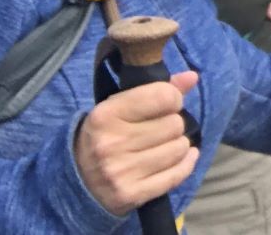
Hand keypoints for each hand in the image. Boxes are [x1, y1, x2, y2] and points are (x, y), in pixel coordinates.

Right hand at [75, 71, 200, 216]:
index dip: (173, 98)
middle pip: (175, 124)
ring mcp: (120, 172)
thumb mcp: (121, 106)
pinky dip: (186, 163)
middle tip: (159, 129)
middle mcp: (111, 144)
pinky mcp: (131, 194)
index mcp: (106, 115)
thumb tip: (192, 77)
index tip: (166, 104)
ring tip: (163, 145)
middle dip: (173, 124)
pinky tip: (184, 157)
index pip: (164, 96)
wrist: (78, 180)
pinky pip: (178, 174)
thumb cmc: (106, 135)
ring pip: (179, 148)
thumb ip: (158, 89)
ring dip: (178, 145)